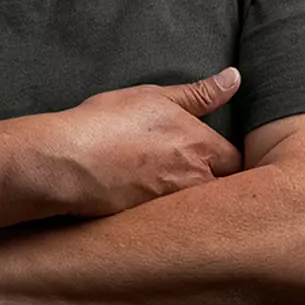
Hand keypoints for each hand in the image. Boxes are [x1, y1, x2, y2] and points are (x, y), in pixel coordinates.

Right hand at [51, 68, 245, 217]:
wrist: (68, 162)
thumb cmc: (108, 122)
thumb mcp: (155, 96)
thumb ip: (199, 92)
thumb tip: (234, 78)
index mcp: (201, 146)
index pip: (237, 160)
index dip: (227, 158)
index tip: (214, 155)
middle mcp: (195, 180)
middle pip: (225, 190)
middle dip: (216, 184)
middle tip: (196, 175)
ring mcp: (174, 207)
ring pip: (200, 209)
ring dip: (194, 202)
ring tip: (169, 190)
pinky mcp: (153, 226)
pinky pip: (174, 225)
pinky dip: (169, 218)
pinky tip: (150, 206)